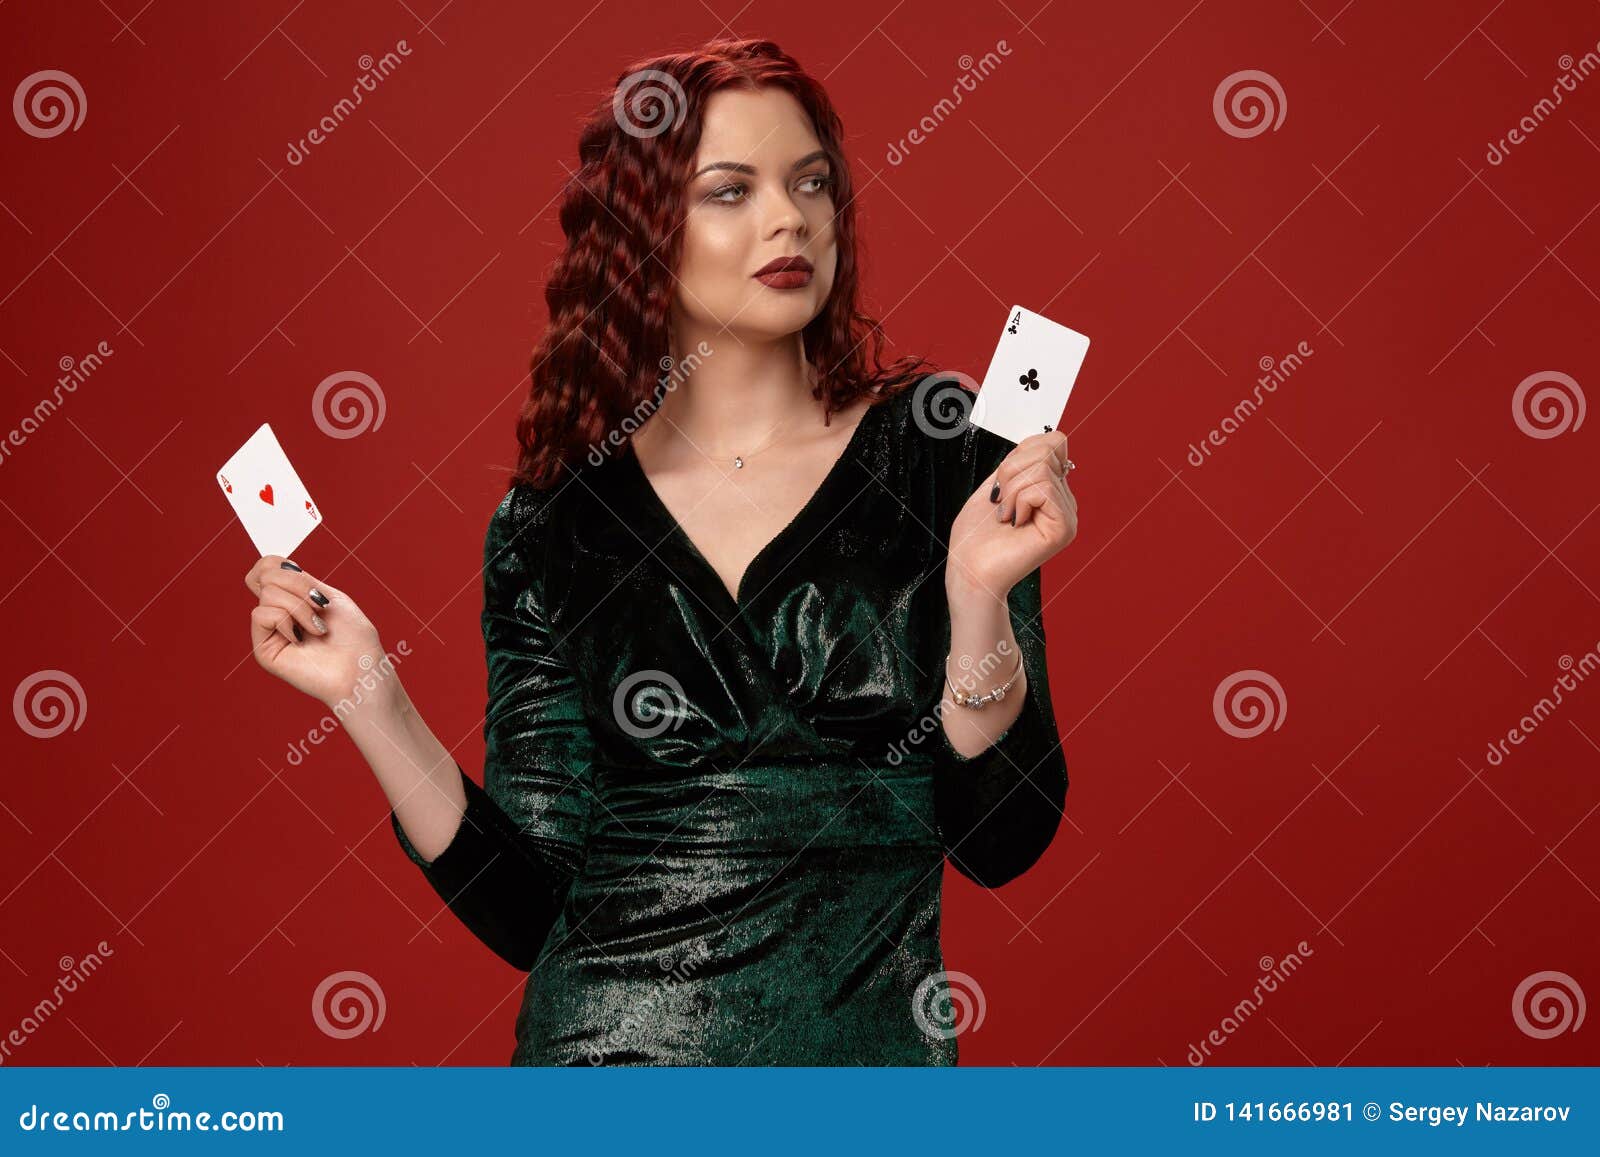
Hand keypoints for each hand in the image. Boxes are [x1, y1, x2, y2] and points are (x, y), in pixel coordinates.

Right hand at [244, 555, 391, 709]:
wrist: (361, 670)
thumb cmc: (354, 637)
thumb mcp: (329, 595)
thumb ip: (298, 579)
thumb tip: (274, 565)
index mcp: (292, 599)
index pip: (266, 567)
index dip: (281, 565)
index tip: (311, 586)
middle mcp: (277, 613)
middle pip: (265, 574)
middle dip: (300, 585)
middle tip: (321, 606)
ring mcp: (270, 632)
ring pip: (267, 594)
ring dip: (301, 607)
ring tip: (318, 629)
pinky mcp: (263, 650)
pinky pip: (261, 615)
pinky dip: (287, 621)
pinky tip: (302, 639)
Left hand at [947, 430, 1077, 599]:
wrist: (969, 570)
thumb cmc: (975, 536)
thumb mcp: (996, 485)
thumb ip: (1021, 462)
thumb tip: (1044, 440)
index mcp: (1050, 490)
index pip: (1052, 442)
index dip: (1021, 453)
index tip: (1002, 484)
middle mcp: (1064, 501)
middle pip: (1048, 449)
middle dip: (1010, 470)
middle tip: (1001, 502)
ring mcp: (1067, 515)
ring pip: (1042, 468)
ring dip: (1011, 490)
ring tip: (1006, 516)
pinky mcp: (1064, 528)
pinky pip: (1042, 488)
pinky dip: (1018, 501)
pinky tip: (1014, 523)